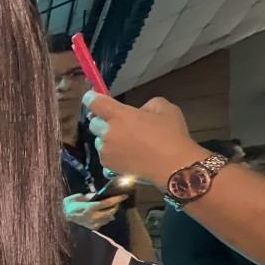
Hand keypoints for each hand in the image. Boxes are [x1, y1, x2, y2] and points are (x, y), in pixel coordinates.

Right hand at [63, 193, 122, 229]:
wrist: (62, 216)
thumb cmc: (69, 205)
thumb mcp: (78, 197)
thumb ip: (89, 196)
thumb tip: (98, 195)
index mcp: (90, 207)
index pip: (108, 203)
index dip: (117, 199)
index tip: (124, 195)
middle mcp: (94, 216)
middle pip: (111, 212)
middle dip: (115, 206)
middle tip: (116, 201)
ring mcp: (94, 223)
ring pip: (108, 218)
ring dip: (111, 213)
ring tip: (109, 208)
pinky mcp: (93, 228)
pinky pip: (103, 222)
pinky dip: (105, 218)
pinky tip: (102, 214)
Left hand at [84, 92, 209, 187]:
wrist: (173, 167)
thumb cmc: (171, 135)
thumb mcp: (165, 109)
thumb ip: (147, 105)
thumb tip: (139, 111)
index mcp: (119, 115)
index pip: (95, 102)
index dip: (91, 98)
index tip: (92, 97)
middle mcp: (108, 132)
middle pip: (94, 123)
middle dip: (103, 122)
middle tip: (119, 124)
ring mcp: (106, 151)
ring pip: (99, 141)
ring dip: (107, 139)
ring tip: (126, 143)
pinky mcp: (108, 166)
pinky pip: (104, 156)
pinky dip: (112, 154)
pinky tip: (126, 155)